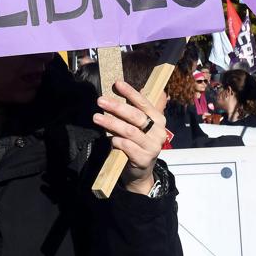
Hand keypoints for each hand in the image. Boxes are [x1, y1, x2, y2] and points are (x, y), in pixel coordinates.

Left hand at [92, 80, 166, 195]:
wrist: (141, 172)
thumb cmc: (137, 143)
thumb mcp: (139, 126)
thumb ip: (134, 110)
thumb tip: (124, 87)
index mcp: (158, 120)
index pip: (144, 103)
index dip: (131, 92)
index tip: (117, 83)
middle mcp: (159, 132)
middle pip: (136, 116)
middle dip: (116, 107)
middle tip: (100, 101)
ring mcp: (153, 146)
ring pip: (129, 131)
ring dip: (111, 123)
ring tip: (96, 118)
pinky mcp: (144, 159)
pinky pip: (126, 146)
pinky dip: (115, 140)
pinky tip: (109, 139)